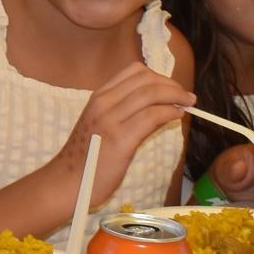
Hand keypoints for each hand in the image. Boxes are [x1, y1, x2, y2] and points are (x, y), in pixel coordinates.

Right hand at [55, 63, 195, 206]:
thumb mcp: (100, 123)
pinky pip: (151, 116)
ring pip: (150, 94)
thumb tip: (156, 105)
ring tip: (187, 104)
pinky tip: (176, 116)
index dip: (159, 76)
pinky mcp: (120, 139)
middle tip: (185, 96)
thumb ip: (122, 111)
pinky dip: (169, 112)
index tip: (172, 87)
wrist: (67, 182)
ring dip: (175, 95)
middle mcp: (103, 102)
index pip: (134, 71)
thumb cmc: (85, 157)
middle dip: (171, 85)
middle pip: (146, 79)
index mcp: (99, 96)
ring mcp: (110, 119)